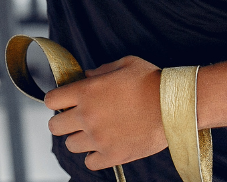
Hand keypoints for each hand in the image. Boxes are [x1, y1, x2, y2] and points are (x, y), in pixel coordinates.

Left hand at [44, 55, 167, 170]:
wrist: (174, 105)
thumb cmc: (151, 81)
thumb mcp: (124, 64)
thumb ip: (99, 71)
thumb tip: (85, 76)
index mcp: (86, 91)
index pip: (51, 101)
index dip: (57, 100)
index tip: (64, 101)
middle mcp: (87, 116)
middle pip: (55, 126)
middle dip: (62, 121)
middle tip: (75, 119)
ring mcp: (99, 138)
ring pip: (70, 145)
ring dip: (78, 139)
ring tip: (92, 132)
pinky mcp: (113, 156)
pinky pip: (89, 163)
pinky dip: (94, 156)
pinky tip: (103, 146)